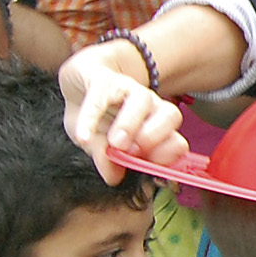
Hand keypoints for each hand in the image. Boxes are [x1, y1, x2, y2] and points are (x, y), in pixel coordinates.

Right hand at [59, 40, 188, 179]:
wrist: (79, 79)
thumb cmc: (96, 115)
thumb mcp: (99, 142)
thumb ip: (107, 158)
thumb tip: (112, 178)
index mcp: (154, 125)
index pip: (175, 141)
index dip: (166, 154)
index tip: (147, 165)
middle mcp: (148, 105)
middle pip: (171, 115)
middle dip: (155, 137)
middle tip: (132, 152)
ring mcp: (128, 88)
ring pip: (142, 99)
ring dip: (131, 124)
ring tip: (116, 144)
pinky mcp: (102, 78)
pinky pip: (100, 96)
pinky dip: (91, 118)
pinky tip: (83, 137)